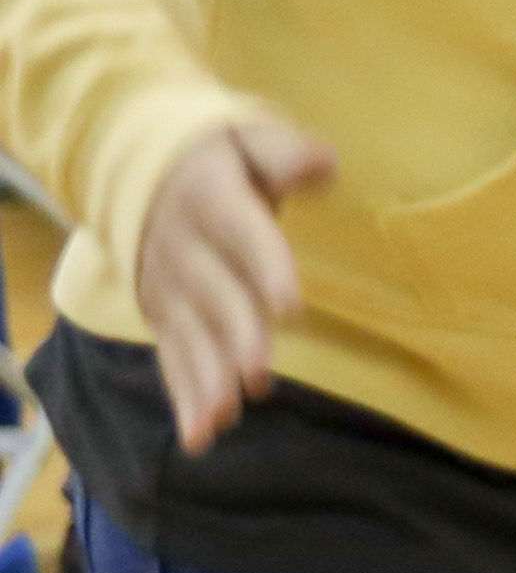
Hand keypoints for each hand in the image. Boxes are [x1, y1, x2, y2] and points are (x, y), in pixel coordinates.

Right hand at [135, 119, 333, 450]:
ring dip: (205, 379)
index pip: (242, 234)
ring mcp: (169, 286)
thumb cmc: (216, 157)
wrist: (134, 166)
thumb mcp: (246, 138)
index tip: (289, 303)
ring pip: (189, 335)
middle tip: (258, 375)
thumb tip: (325, 162)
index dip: (265, 267)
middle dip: (235, 337)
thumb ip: (285, 152)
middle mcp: (184, 248)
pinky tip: (202, 434)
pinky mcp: (162, 314)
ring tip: (222, 419)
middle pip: (214, 296)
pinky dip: (185, 395)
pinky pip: (172, 356)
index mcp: (212, 199)